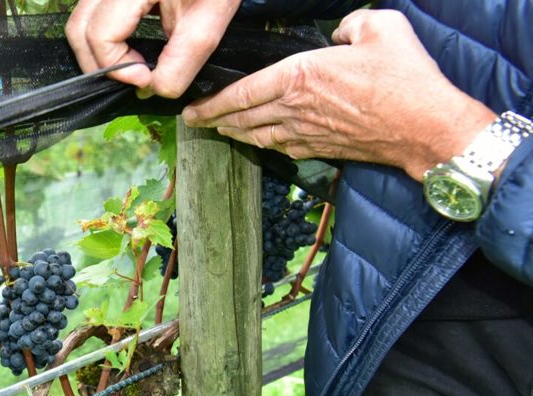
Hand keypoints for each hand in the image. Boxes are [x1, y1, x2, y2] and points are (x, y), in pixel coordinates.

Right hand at [65, 0, 241, 97]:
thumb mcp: (208, 21)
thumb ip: (181, 62)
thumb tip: (151, 89)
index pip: (100, 34)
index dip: (118, 67)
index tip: (146, 79)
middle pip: (79, 28)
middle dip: (100, 63)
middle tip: (135, 76)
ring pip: (80, 20)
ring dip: (99, 51)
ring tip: (133, 63)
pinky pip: (92, 13)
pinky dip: (103, 36)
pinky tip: (128, 47)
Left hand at [182, 9, 495, 180]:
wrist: (426, 126)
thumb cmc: (405, 76)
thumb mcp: (379, 27)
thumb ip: (350, 23)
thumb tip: (339, 33)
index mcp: (299, 76)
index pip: (241, 92)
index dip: (212, 102)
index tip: (192, 107)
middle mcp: (294, 108)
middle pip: (241, 117)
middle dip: (213, 120)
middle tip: (194, 121)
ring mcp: (306, 133)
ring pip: (257, 136)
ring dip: (234, 133)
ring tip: (219, 129)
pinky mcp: (320, 149)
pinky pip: (281, 148)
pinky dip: (263, 144)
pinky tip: (259, 141)